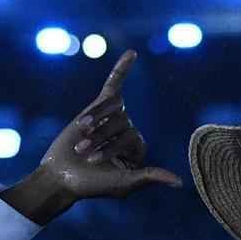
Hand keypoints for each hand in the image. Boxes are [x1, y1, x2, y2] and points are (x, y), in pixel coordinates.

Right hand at [1, 50, 181, 223]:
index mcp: (138, 151)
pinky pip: (114, 84)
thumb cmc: (91, 185)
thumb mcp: (122, 184)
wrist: (61, 176)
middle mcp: (129, 132)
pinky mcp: (97, 107)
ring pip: (113, 108)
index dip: (113, 147)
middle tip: (83, 153)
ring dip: (95, 121)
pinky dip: (122, 68)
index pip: (135, 138)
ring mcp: (114, 118)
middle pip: (123, 122)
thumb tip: (180, 183)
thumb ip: (149, 177)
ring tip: (82, 135)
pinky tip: (132, 54)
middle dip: (100, 138)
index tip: (95, 163)